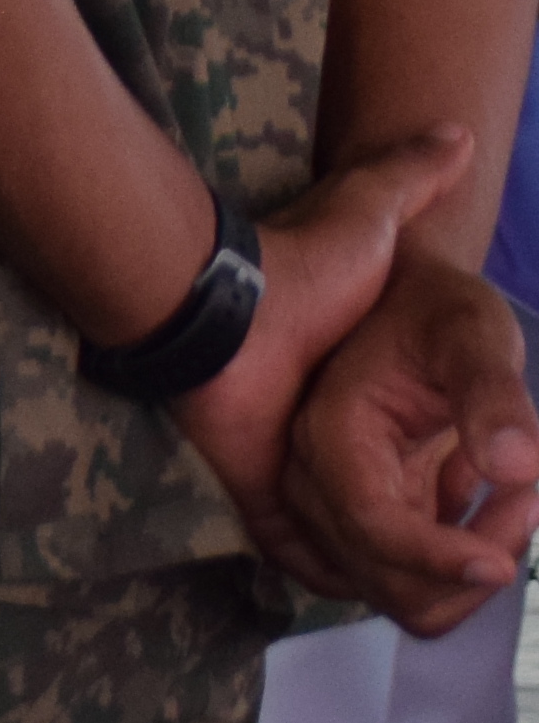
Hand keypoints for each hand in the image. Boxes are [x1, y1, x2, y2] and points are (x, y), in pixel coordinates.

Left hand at [171, 122, 472, 589]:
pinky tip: (385, 589)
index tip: (518, 500)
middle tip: (493, 557)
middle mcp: (348, 441)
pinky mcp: (270, 502)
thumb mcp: (364, 214)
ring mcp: (308, 477)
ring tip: (453, 583)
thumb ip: (406, 176)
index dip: (489, 486)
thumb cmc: (296, 267)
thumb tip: (454, 133)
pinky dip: (340, 576)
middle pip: (413, 521)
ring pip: (367, 553)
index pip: (450, 461)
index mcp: (382, 396)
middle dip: (455, 549)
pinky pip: (309, 562)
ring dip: (410, 575)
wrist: (213, 307)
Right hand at [281, 233, 538, 634]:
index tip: (507, 562)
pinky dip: (460, 561)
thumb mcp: (474, 331)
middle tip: (528, 503)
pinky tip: (489, 503)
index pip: (370, 524)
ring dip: (466, 574)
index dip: (436, 557)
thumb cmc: (438, 306)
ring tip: (516, 506)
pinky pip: (408, 577)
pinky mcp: (366, 513)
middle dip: (465, 567)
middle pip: (381, 579)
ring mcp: (338, 500)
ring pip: (396, 592)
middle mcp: (316, 476)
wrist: (407, 296)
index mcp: (332, 432)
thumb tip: (517, 469)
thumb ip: (493, 393)